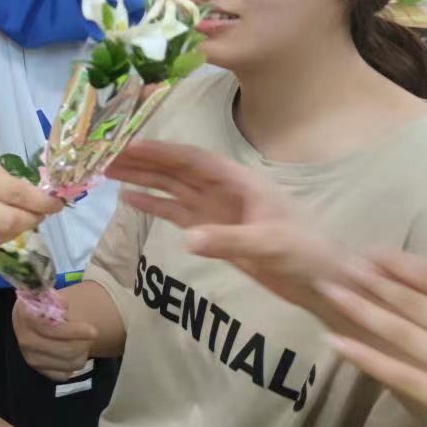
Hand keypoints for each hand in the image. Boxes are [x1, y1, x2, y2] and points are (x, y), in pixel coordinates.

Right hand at [13, 296, 97, 380]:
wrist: (32, 316)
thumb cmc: (45, 305)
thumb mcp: (48, 296)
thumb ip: (56, 301)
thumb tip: (64, 307)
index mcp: (26, 317)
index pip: (52, 330)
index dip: (73, 332)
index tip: (92, 330)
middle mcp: (25, 340)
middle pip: (66, 349)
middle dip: (85, 342)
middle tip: (94, 333)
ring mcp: (31, 358)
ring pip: (71, 362)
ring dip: (83, 352)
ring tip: (85, 341)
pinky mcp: (39, 370)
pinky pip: (65, 374)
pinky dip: (74, 363)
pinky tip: (74, 352)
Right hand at [106, 141, 346, 317]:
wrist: (321, 280)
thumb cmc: (306, 253)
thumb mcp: (271, 244)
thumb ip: (229, 240)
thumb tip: (188, 239)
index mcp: (239, 180)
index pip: (194, 159)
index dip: (162, 151)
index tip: (129, 145)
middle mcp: (223, 189)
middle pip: (176, 170)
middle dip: (142, 162)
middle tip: (105, 156)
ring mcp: (215, 210)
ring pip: (171, 188)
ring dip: (142, 179)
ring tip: (107, 172)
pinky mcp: (212, 231)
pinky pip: (175, 214)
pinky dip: (153, 206)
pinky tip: (130, 199)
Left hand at [319, 251, 426, 426]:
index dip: (403, 264)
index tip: (371, 252)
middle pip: (419, 304)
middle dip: (373, 281)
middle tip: (338, 263)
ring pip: (407, 336)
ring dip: (363, 310)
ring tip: (331, 289)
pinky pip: (407, 380)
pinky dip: (369, 360)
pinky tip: (338, 341)